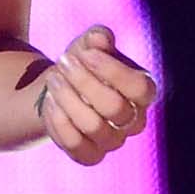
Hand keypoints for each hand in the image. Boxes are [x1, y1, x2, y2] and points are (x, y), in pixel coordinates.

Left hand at [33, 25, 159, 167]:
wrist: (64, 89)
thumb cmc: (84, 64)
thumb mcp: (90, 45)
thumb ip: (98, 38)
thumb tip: (100, 38)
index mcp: (143, 92)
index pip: (140, 88)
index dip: (113, 71)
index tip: (85, 53)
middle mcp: (134, 121)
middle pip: (114, 107)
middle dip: (83, 81)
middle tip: (63, 61)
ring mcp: (113, 141)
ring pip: (92, 126)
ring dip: (68, 98)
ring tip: (53, 78)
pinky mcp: (91, 155)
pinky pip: (75, 144)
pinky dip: (59, 121)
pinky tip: (51, 102)